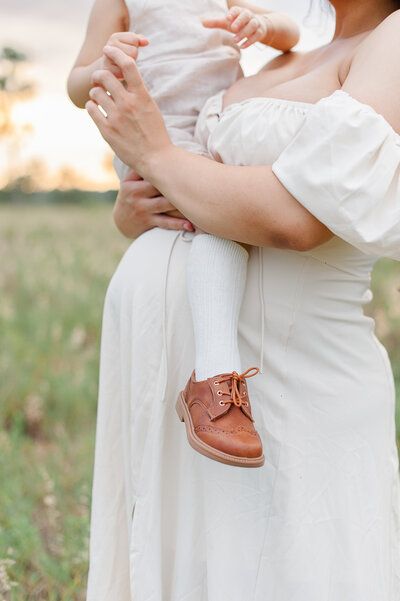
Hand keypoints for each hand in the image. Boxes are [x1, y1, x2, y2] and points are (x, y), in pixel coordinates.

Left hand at [86, 46, 171, 175]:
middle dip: (99, 74)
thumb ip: (138, 93)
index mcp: (141, 96)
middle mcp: (128, 104)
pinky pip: (91, 109)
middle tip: (99, 79)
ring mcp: (116, 117)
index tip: (108, 49)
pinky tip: (96, 109)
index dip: (115, 53)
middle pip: (105, 75)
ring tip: (99, 97)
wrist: (156, 158)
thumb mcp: (151, 108)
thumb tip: (124, 79)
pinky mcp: (107, 130)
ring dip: (95, 91)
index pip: (128, 65)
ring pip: (96, 92)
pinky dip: (92, 106)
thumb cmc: (155, 134)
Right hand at [99, 32, 148, 78]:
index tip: (126, 50)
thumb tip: (146, 42)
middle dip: (132, 56)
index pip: (134, 39)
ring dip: (128, 65)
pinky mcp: (108, 72)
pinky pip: (124, 72)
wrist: (105, 70)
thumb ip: (138, 40)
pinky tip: (118, 72)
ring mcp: (107, 59)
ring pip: (129, 61)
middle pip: (133, 51)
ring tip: (121, 65)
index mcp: (114, 37)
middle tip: (124, 59)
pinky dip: (124, 74)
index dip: (134, 46)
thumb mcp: (128, 45)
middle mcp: (108, 47)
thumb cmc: (120, 56)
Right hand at [113, 171, 193, 237]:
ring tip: (197, 202)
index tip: (184, 166)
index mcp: (133, 184)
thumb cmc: (131, 194)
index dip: (167, 170)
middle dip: (176, 185)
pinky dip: (178, 224)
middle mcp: (136, 195)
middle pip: (159, 188)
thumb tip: (162, 153)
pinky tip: (190, 225)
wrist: (121, 219)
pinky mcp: (148, 222)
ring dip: (180, 204)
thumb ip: (143, 170)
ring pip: (164, 205)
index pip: (151, 175)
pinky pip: (165, 223)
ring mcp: (142, 210)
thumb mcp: (130, 181)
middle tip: (195, 181)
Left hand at [202, 6, 271, 48]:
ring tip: (235, 40)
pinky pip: (256, 36)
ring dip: (244, 33)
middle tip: (233, 28)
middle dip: (239, 21)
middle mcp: (248, 16)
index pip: (236, 10)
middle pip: (245, 16)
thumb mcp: (227, 23)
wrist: (258, 26)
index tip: (227, 17)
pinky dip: (249, 41)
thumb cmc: (239, 23)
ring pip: (251, 26)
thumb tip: (202, 22)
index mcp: (239, 11)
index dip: (232, 13)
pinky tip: (242, 46)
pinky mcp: (259, 33)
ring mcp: (255, 24)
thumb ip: (215, 22)